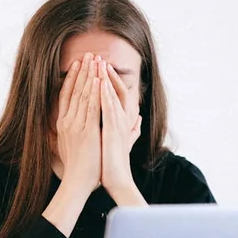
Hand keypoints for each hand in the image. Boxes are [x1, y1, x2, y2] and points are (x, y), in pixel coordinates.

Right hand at [55, 52, 101, 194]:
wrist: (77, 182)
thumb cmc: (77, 168)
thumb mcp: (68, 146)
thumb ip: (70, 133)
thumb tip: (65, 126)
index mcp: (62, 124)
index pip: (66, 95)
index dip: (72, 78)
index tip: (78, 64)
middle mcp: (66, 122)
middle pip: (74, 90)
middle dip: (82, 71)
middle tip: (88, 54)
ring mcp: (76, 125)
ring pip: (82, 95)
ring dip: (89, 75)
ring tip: (95, 59)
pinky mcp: (86, 131)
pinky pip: (91, 107)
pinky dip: (94, 92)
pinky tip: (98, 79)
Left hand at [99, 58, 141, 195]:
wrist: (117, 180)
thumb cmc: (115, 164)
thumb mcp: (123, 142)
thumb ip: (132, 130)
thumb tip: (139, 121)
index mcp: (122, 121)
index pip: (116, 94)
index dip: (108, 80)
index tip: (99, 67)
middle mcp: (123, 119)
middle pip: (115, 90)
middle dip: (105, 73)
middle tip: (97, 57)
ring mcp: (119, 124)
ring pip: (112, 95)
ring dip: (105, 78)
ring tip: (98, 62)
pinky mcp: (113, 130)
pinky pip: (108, 108)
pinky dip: (104, 94)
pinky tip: (98, 82)